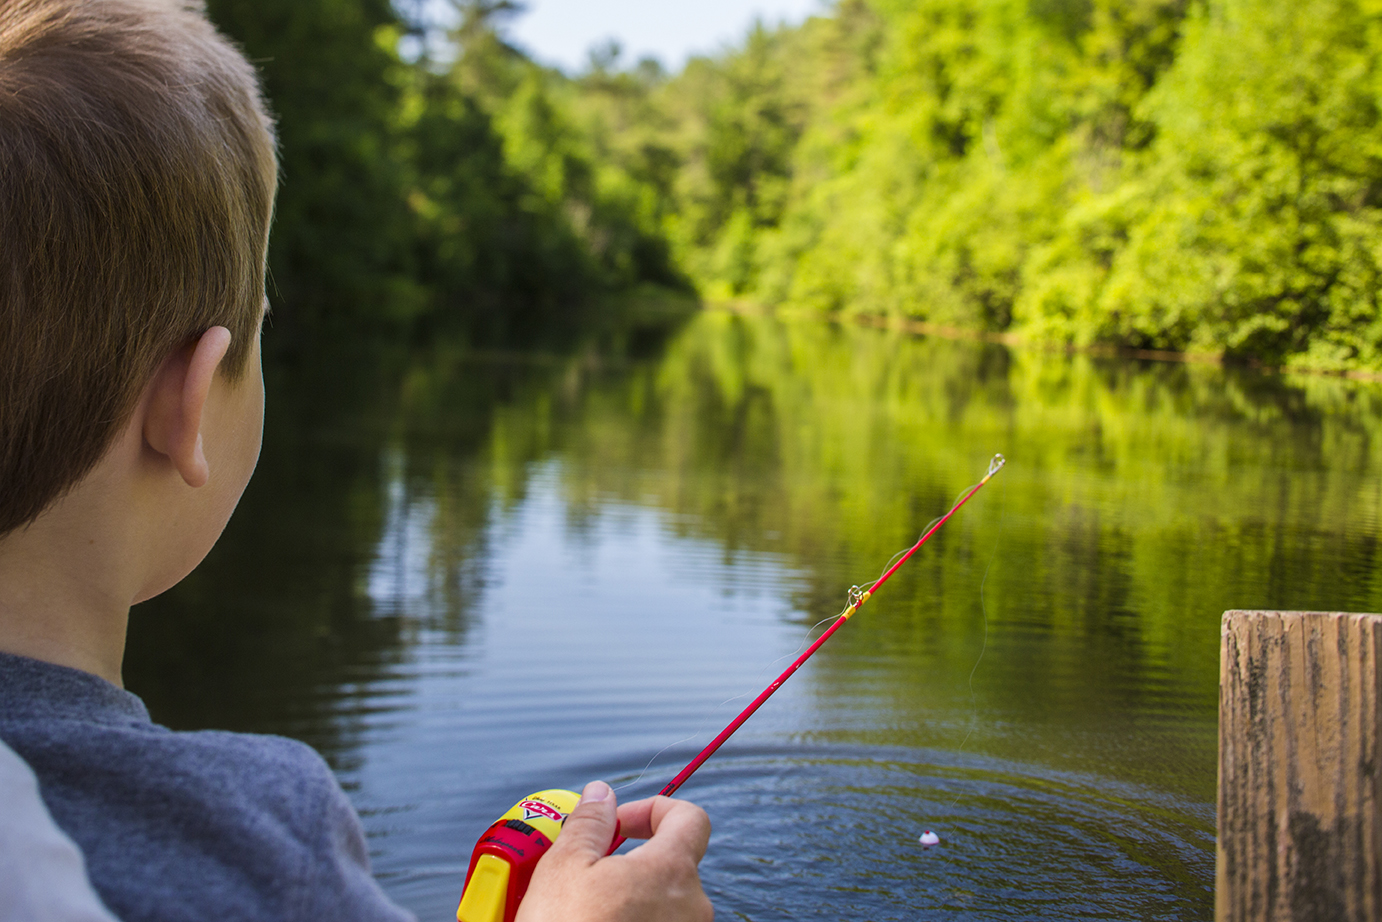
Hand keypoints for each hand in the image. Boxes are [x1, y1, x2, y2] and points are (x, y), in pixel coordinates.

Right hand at [516, 781, 712, 921]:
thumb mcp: (564, 867)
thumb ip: (590, 822)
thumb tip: (600, 795)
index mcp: (672, 871)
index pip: (690, 818)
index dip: (653, 810)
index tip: (619, 823)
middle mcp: (692, 907)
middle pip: (673, 863)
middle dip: (632, 860)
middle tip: (589, 871)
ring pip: (664, 902)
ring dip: (631, 897)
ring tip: (587, 910)